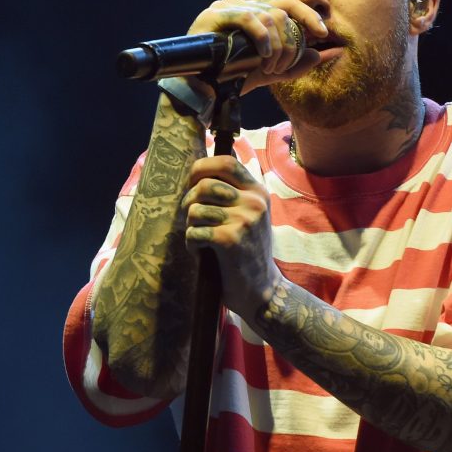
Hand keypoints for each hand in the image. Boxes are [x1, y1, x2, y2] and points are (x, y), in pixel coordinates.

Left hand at [181, 155, 278, 315]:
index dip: (202, 167)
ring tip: (200, 239)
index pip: (226, 162)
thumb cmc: (247, 251)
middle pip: (205, 185)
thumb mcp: (249, 215)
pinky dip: (191, 243)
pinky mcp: (231, 240)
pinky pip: (194, 232)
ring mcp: (244, 220)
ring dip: (190, 226)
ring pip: (196, 210)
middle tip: (192, 219)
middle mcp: (254, 202)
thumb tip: (200, 171)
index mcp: (258, 192)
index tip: (192, 183)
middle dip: (189, 201)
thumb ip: (233, 193)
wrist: (261, 289)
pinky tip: (201, 252)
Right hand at [187, 0, 328, 94]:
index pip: (288, 4)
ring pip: (268, 16)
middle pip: (281, 11)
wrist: (200, 89)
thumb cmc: (230, 77)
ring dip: (277, 46)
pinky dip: (262, 37)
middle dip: (291, 41)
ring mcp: (228, 7)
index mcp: (255, 14)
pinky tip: (264, 55)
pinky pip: (249, 18)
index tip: (323, 33)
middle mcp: (242, 5)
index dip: (309, 15)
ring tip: (270, 67)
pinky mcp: (215, 15)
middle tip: (283, 66)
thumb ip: (294, 65)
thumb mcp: (269, 72)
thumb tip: (321, 54)